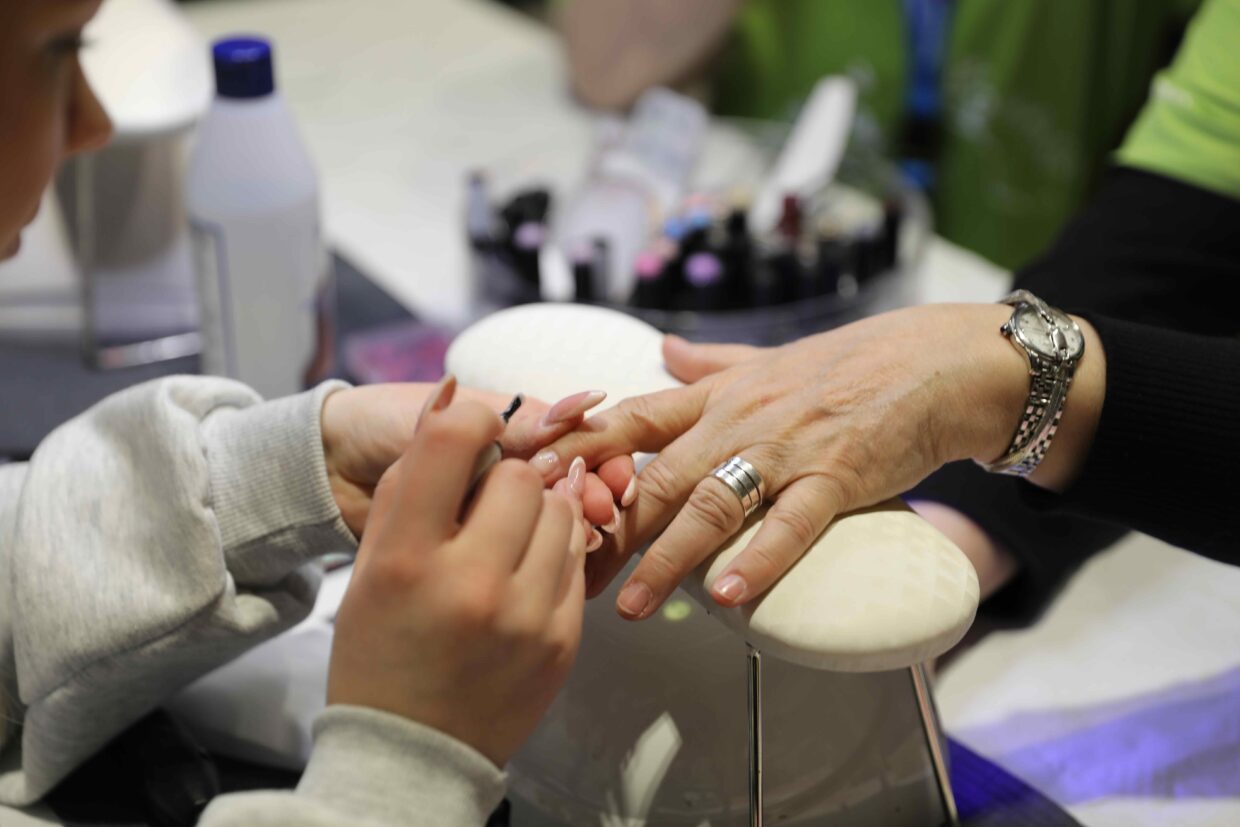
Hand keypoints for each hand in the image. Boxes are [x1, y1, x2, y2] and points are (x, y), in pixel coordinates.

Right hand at [328, 381, 588, 766]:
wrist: (414, 753)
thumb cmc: (381, 650)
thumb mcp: (371, 564)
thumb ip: (411, 484)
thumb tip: (456, 408)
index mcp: (408, 559)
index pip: (453, 441)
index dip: (467, 422)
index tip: (471, 433)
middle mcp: (471, 584)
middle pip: (522, 475)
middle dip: (505, 479)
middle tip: (484, 506)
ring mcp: (526, 615)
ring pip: (562, 511)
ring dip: (538, 512)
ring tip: (506, 540)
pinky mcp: (563, 640)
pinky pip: (577, 560)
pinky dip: (553, 554)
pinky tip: (522, 575)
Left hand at [535, 303, 1047, 618]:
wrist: (933, 361)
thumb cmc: (847, 366)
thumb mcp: (765, 359)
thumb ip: (706, 361)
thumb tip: (658, 350)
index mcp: (716, 394)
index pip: (629, 420)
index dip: (577, 451)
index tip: (530, 483)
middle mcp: (739, 418)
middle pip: (656, 475)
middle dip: (607, 527)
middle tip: (565, 571)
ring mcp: (787, 447)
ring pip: (711, 504)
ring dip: (666, 557)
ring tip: (629, 605)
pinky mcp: (837, 473)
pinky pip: (792, 522)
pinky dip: (760, 559)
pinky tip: (729, 597)